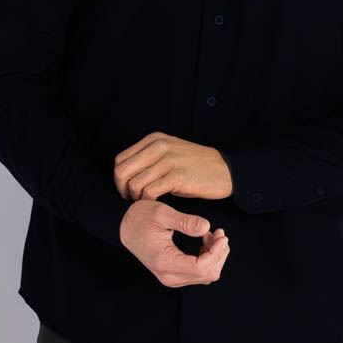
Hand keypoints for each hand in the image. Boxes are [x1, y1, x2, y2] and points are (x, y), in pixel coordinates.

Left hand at [114, 132, 232, 201]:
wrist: (224, 170)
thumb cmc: (195, 165)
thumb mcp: (170, 152)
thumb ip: (149, 157)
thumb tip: (126, 174)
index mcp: (154, 139)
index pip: (121, 159)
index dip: (119, 178)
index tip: (126, 189)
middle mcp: (159, 146)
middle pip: (122, 171)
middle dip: (122, 189)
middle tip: (131, 199)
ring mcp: (168, 160)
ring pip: (134, 183)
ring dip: (136, 198)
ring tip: (145, 202)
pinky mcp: (177, 177)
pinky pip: (150, 192)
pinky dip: (148, 201)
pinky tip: (155, 203)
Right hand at [120, 199, 229, 287]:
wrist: (124, 227)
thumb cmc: (140, 217)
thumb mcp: (162, 213)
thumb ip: (185, 221)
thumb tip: (207, 226)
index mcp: (165, 262)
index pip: (201, 267)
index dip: (216, 252)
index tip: (221, 234)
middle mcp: (168, 276)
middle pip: (207, 275)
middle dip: (219, 253)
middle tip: (219, 232)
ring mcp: (171, 278)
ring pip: (206, 276)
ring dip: (215, 256)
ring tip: (213, 235)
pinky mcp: (173, 275)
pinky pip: (199, 273)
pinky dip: (208, 259)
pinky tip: (205, 242)